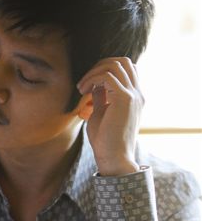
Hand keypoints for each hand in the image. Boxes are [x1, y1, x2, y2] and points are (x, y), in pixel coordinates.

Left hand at [76, 57, 143, 176]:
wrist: (114, 158)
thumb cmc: (105, 141)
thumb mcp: (101, 113)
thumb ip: (101, 98)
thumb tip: (95, 85)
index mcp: (134, 97)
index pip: (126, 69)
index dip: (105, 69)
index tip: (89, 84)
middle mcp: (137, 94)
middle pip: (123, 62)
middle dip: (100, 65)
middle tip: (85, 80)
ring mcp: (133, 95)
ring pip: (116, 65)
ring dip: (94, 72)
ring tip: (82, 88)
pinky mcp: (125, 99)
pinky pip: (107, 76)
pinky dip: (92, 79)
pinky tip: (83, 92)